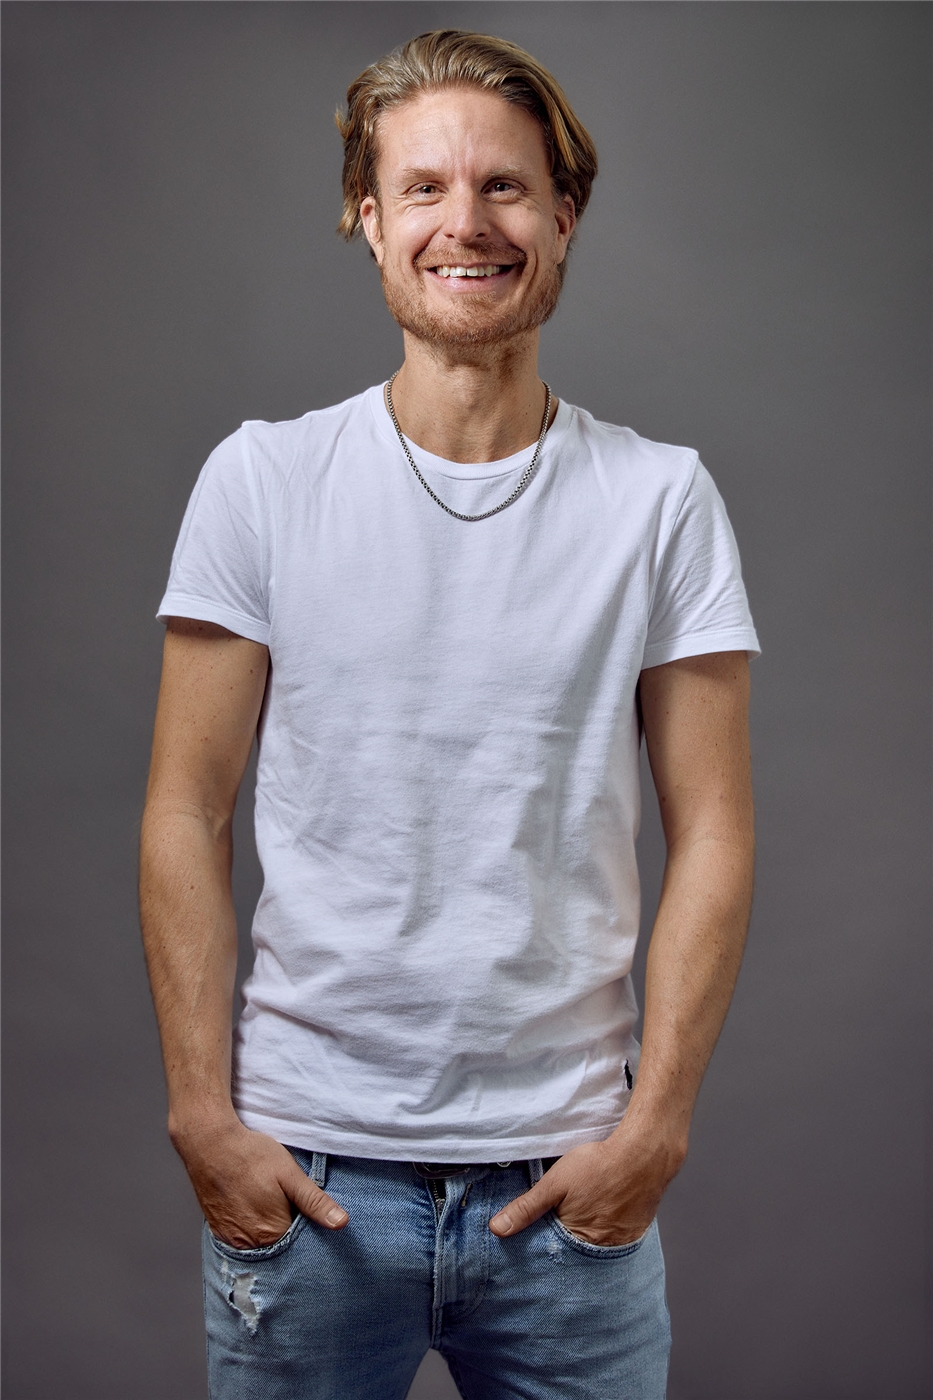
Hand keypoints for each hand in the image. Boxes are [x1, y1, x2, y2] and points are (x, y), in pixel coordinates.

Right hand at [172, 1116, 347, 1248]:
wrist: (210, 1144)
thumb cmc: (251, 1155)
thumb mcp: (290, 1174)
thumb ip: (315, 1201)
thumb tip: (341, 1223)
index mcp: (272, 1232)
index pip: (300, 1245)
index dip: (307, 1229)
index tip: (305, 1211)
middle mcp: (250, 1243)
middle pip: (279, 1247)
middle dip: (288, 1231)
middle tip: (285, 1202)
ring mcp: (231, 1239)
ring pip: (260, 1244)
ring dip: (268, 1231)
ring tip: (267, 1203)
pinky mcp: (218, 1231)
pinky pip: (241, 1240)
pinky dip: (250, 1229)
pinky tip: (251, 1208)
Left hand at [489, 1129, 682, 1246]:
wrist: (644, 1155)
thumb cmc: (598, 1166)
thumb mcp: (555, 1183)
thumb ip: (526, 1207)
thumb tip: (497, 1229)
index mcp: (577, 1242)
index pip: (552, 1255)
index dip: (542, 1245)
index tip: (537, 1236)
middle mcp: (600, 1250)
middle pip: (574, 1255)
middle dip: (563, 1244)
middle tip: (562, 1220)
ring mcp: (620, 1244)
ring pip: (594, 1249)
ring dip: (585, 1240)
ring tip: (582, 1216)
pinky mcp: (635, 1234)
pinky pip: (614, 1242)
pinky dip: (605, 1233)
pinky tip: (601, 1214)